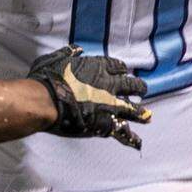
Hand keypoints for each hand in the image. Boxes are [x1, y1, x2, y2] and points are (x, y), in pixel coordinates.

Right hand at [28, 45, 149, 148]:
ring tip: (146, 116)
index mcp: (97, 67)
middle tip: (141, 89)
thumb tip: (77, 49)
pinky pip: (123, 132)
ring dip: (140, 112)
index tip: (124, 71)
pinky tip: (137, 142)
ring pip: (133, 109)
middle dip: (137, 87)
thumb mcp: (54, 58)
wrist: (44, 101)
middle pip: (131, 84)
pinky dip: (131, 138)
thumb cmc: (46, 78)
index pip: (117, 66)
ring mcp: (110, 105)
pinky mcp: (105, 124)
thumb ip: (68, 53)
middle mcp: (108, 84)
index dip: (121, 69)